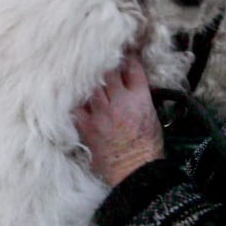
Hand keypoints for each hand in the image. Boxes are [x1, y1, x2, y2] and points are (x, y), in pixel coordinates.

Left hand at [73, 54, 163, 185]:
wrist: (136, 172)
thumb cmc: (147, 148)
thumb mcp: (153, 117)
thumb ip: (142, 98)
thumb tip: (134, 87)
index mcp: (139, 98)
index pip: (133, 68)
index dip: (128, 57)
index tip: (124, 53)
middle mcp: (119, 101)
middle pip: (109, 72)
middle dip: (106, 64)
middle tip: (102, 60)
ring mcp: (101, 113)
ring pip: (91, 86)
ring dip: (89, 79)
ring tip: (84, 74)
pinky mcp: (87, 126)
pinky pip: (76, 107)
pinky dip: (75, 101)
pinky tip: (72, 97)